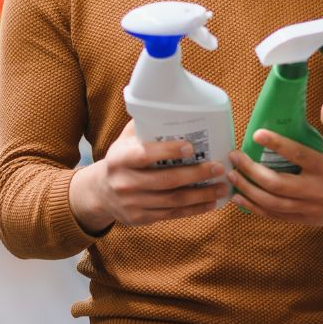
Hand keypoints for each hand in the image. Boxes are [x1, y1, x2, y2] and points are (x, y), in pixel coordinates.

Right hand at [69, 119, 228, 233]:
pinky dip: (194, 209)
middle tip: (218, 167)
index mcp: (119, 159)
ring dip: (201, 194)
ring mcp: (132, 203)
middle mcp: (124, 183)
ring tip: (222, 186)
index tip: (191, 148)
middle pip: (165, 180)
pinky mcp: (140, 218)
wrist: (100, 192)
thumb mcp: (123, 142)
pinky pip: (172, 214)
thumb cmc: (121, 160)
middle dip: (195, 174)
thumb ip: (143, 127)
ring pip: (173, 200)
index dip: (168, 152)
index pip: (144, 155)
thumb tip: (170, 106)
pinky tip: (210, 202)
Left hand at [226, 100, 322, 225]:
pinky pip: (274, 215)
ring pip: (273, 203)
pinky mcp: (304, 219)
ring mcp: (310, 208)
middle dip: (252, 171)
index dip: (277, 144)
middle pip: (278, 184)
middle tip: (234, 157)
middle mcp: (318, 190)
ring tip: (231, 175)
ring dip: (248, 190)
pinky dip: (254, 208)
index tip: (257, 134)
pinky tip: (238, 197)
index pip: (299, 155)